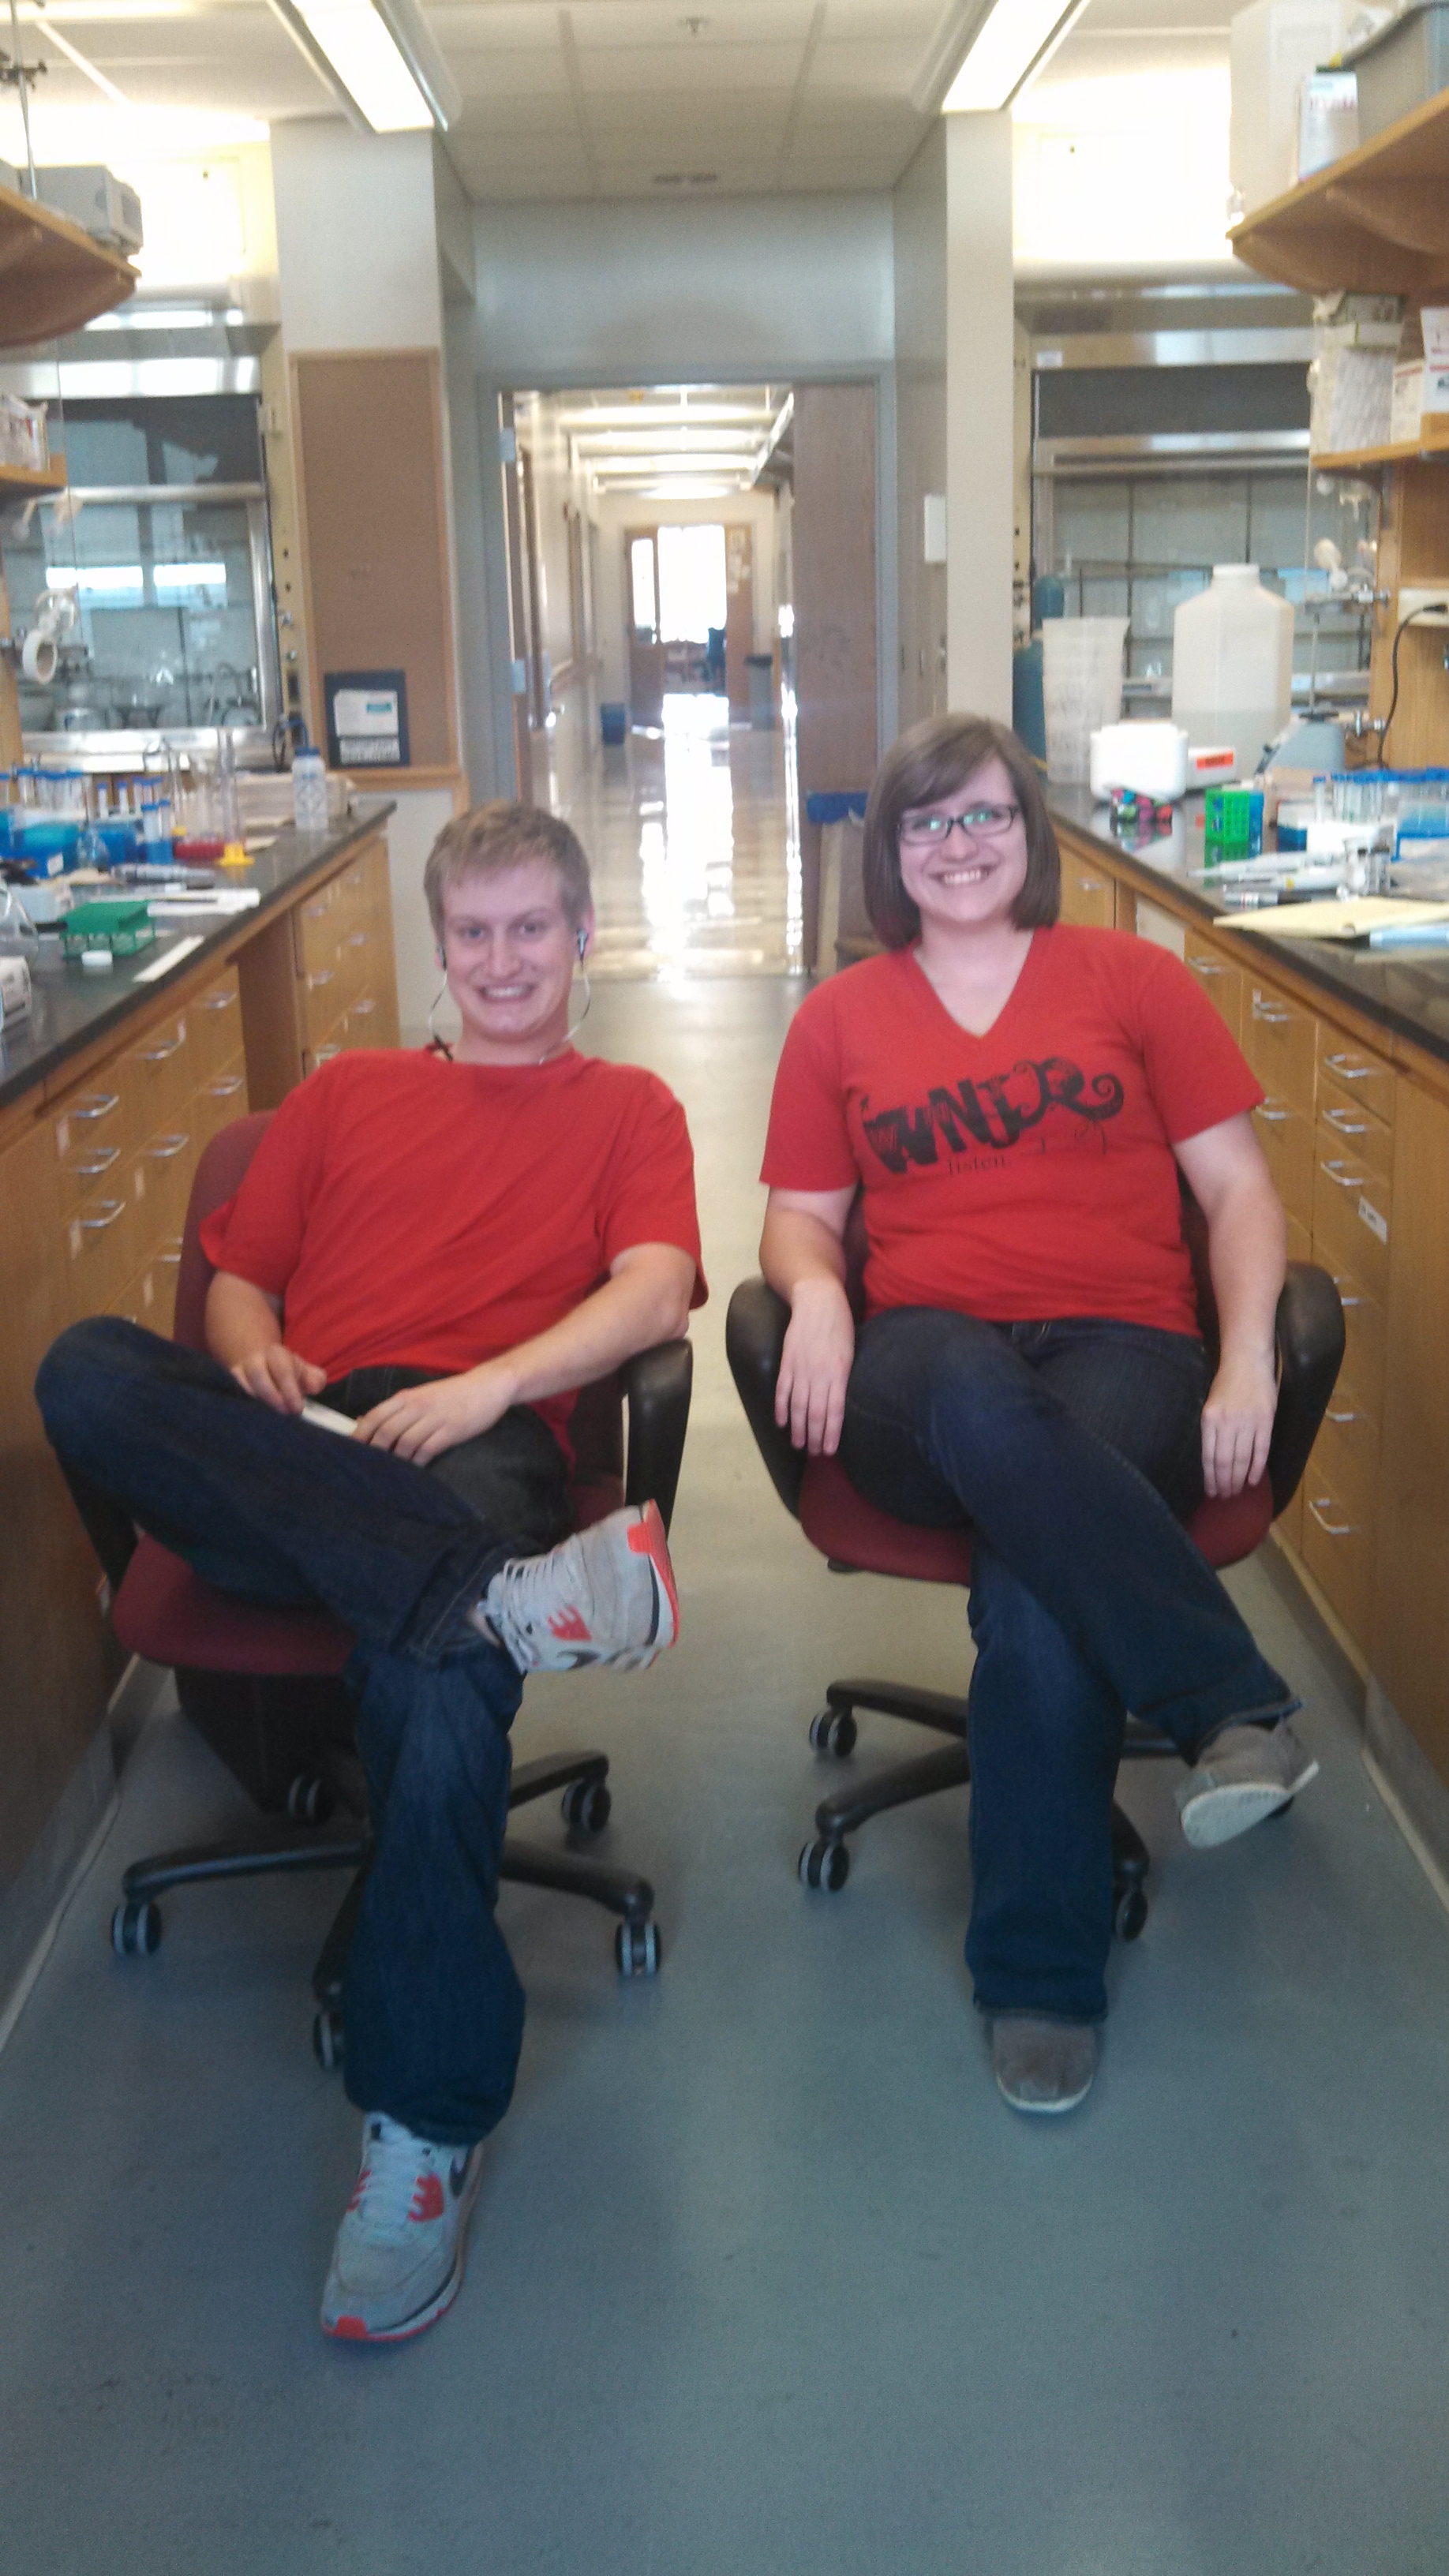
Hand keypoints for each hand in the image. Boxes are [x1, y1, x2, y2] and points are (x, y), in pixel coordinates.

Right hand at [231, 1342, 326, 1413]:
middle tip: (285, 1414)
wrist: (259, 1365)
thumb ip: (314, 1379)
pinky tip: (253, 1421)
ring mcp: (237, 1373)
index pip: (283, 1369)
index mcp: (276, 1354)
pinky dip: (241, 1409)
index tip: (297, 1409)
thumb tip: (314, 1386)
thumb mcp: (304, 1373)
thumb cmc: (286, 1374)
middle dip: (272, 1396)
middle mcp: (254, 1361)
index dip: (290, 1390)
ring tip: (271, 1419)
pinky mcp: (227, 1386)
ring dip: (256, 1404)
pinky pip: (231, 1395)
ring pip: (241, 1386)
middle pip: (258, 1375)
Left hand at [354, 1363, 513, 1465]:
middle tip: (369, 1468)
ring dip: (396, 1460)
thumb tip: (363, 1422)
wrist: (488, 1386)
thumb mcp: (421, 1395)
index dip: (360, 1435)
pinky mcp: (452, 1430)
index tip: (350, 1451)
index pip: (375, 1416)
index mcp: (407, 1397)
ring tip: (391, 1472)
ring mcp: (435, 1418)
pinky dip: (418, 1462)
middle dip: (375, 1452)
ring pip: (405, 1443)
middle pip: (387, 1432)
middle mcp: (418, 1406)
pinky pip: (427, 1449)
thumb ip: (395, 1410)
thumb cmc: (452, 1394)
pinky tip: (415, 1468)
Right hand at [775, 1277, 855, 1456]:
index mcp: (838, 1373)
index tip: (830, 1451)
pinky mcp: (787, 1363)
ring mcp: (800, 1369)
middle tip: (816, 1454)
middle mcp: (818, 1375)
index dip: (831, 1433)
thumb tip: (841, 1402)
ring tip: (800, 1446)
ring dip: (798, 1429)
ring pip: (797, 1407)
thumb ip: (844, 1377)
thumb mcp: (851, 1352)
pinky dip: (780, 1409)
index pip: (834, 1411)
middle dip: (815, 1437)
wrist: (818, 1301)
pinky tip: (781, 1423)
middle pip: (815, 1414)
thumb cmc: (840, 1326)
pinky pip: (782, 1391)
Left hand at [1201, 1346, 1277, 1498]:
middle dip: (1224, 1483)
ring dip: (1239, 1479)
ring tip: (1236, 1492)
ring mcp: (1248, 1423)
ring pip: (1243, 1459)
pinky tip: (1253, 1481)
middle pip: (1225, 1462)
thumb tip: (1211, 1460)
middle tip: (1224, 1497)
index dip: (1210, 1478)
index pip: (1209, 1457)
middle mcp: (1227, 1423)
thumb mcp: (1210, 1405)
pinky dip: (1257, 1468)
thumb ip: (1211, 1430)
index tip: (1211, 1492)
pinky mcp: (1265, 1421)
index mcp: (1210, 1420)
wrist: (1248, 1361)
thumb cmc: (1226, 1384)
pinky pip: (1261, 1450)